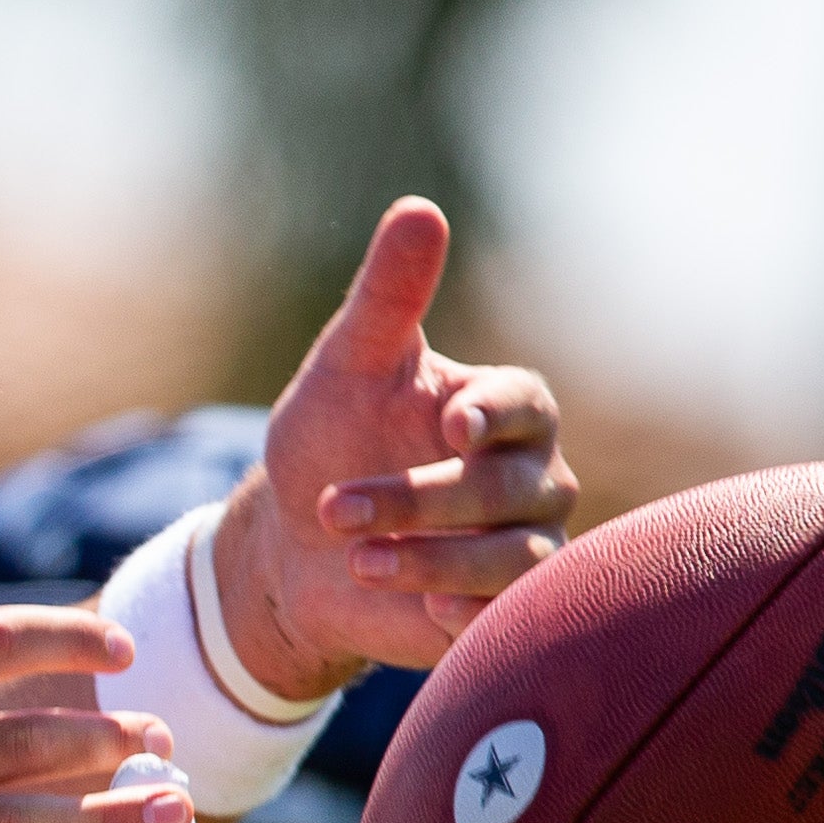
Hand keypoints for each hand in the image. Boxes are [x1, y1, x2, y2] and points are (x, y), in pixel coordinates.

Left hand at [219, 198, 577, 695]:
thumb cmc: (329, 443)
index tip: (450, 426)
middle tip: (336, 508)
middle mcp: (530, 476)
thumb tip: (419, 209)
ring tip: (356, 560)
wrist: (294, 547)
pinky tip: (425, 605)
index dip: (493, 414)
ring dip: (432, 557)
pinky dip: (467, 608)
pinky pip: (504, 612)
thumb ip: (386, 296)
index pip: (525, 403)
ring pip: (510, 555)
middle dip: (420, 498)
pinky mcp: (496, 609)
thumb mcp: (347, 367)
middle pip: (505, 486)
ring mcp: (520, 545)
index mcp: (506, 409)